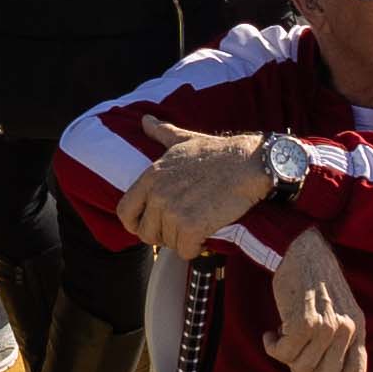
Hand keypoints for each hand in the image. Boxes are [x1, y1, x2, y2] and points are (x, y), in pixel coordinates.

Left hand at [121, 120, 273, 258]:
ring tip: (198, 225)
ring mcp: (174, 212)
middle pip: (146, 233)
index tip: (152, 224)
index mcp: (151, 176)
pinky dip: (196, 248)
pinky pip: (186, 251)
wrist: (248, 164)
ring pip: (168, 244)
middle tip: (182, 226)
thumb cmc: (218, 153)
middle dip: (163, 235)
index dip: (136, 222)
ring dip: (183, 240)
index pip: (124, 212)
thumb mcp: (184, 139)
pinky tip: (206, 235)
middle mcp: (158, 195)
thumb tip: (145, 120)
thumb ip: (161, 133)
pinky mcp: (193, 227)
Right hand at [265, 230, 369, 371]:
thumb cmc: (314, 280)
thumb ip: (338, 336)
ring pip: (301, 367)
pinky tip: (269, 334)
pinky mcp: (304, 322)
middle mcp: (347, 329)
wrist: (302, 248)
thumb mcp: (338, 307)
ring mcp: (327, 327)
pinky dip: (272, 347)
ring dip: (284, 357)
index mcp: (358, 326)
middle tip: (290, 356)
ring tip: (280, 337)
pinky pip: (284, 353)